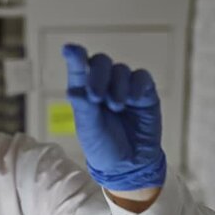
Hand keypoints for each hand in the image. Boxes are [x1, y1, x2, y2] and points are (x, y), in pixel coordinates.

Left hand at [61, 43, 165, 190]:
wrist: (130, 165)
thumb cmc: (103, 147)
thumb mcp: (89, 129)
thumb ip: (83, 106)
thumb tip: (74, 87)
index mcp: (85, 92)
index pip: (79, 69)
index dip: (75, 57)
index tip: (70, 49)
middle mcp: (104, 85)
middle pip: (101, 62)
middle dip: (98, 75)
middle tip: (96, 97)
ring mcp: (125, 88)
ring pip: (121, 70)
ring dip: (118, 86)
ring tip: (116, 107)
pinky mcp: (144, 93)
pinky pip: (141, 77)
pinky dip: (136, 86)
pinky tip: (133, 100)